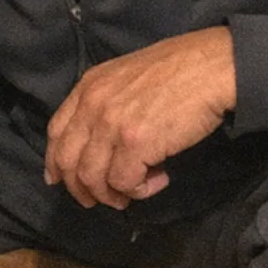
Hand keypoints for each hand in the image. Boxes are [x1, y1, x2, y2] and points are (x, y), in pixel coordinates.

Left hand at [45, 27, 235, 208]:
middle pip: (68, 161)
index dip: (55, 163)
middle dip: (81, 189)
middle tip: (101, 200)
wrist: (212, 67)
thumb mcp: (127, 75)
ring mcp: (112, 124)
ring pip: (93, 178)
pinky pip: (124, 182)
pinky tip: (160, 179)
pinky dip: (140, 189)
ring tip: (136, 190)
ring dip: (113, 194)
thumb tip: (98, 141)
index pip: (56, 132)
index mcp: (89, 86)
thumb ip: (106, 102)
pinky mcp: (136, 143)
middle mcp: (93, 105)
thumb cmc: (179, 69)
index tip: (60, 180)